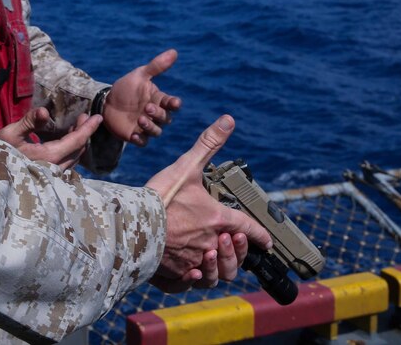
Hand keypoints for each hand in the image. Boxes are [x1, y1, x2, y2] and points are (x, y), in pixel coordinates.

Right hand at [0, 107, 101, 170]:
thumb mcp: (10, 134)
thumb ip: (29, 121)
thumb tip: (45, 111)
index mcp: (47, 158)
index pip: (76, 141)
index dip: (88, 128)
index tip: (99, 117)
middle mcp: (52, 170)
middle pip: (77, 150)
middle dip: (83, 133)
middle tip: (85, 117)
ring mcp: (49, 176)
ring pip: (72, 158)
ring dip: (76, 142)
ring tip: (76, 125)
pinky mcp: (44, 178)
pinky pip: (64, 164)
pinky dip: (68, 150)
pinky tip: (64, 140)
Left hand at [105, 49, 181, 145]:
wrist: (107, 101)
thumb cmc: (127, 87)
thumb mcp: (139, 75)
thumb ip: (156, 66)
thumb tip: (174, 52)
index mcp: (158, 100)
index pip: (172, 104)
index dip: (174, 104)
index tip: (174, 102)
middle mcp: (155, 115)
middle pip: (165, 118)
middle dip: (159, 114)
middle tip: (147, 107)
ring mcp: (146, 126)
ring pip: (156, 131)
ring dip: (151, 127)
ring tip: (140, 119)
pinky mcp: (135, 136)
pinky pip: (143, 142)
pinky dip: (140, 139)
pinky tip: (134, 135)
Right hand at [145, 115, 271, 291]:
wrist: (133, 224)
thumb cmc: (161, 197)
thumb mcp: (187, 166)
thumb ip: (209, 143)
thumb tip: (229, 120)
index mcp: (218, 218)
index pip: (249, 228)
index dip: (260, 234)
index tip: (267, 241)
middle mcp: (211, 242)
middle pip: (235, 255)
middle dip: (239, 250)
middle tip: (234, 241)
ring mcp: (194, 260)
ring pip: (216, 272)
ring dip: (220, 264)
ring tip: (213, 252)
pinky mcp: (176, 271)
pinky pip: (192, 280)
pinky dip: (194, 276)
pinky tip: (191, 269)